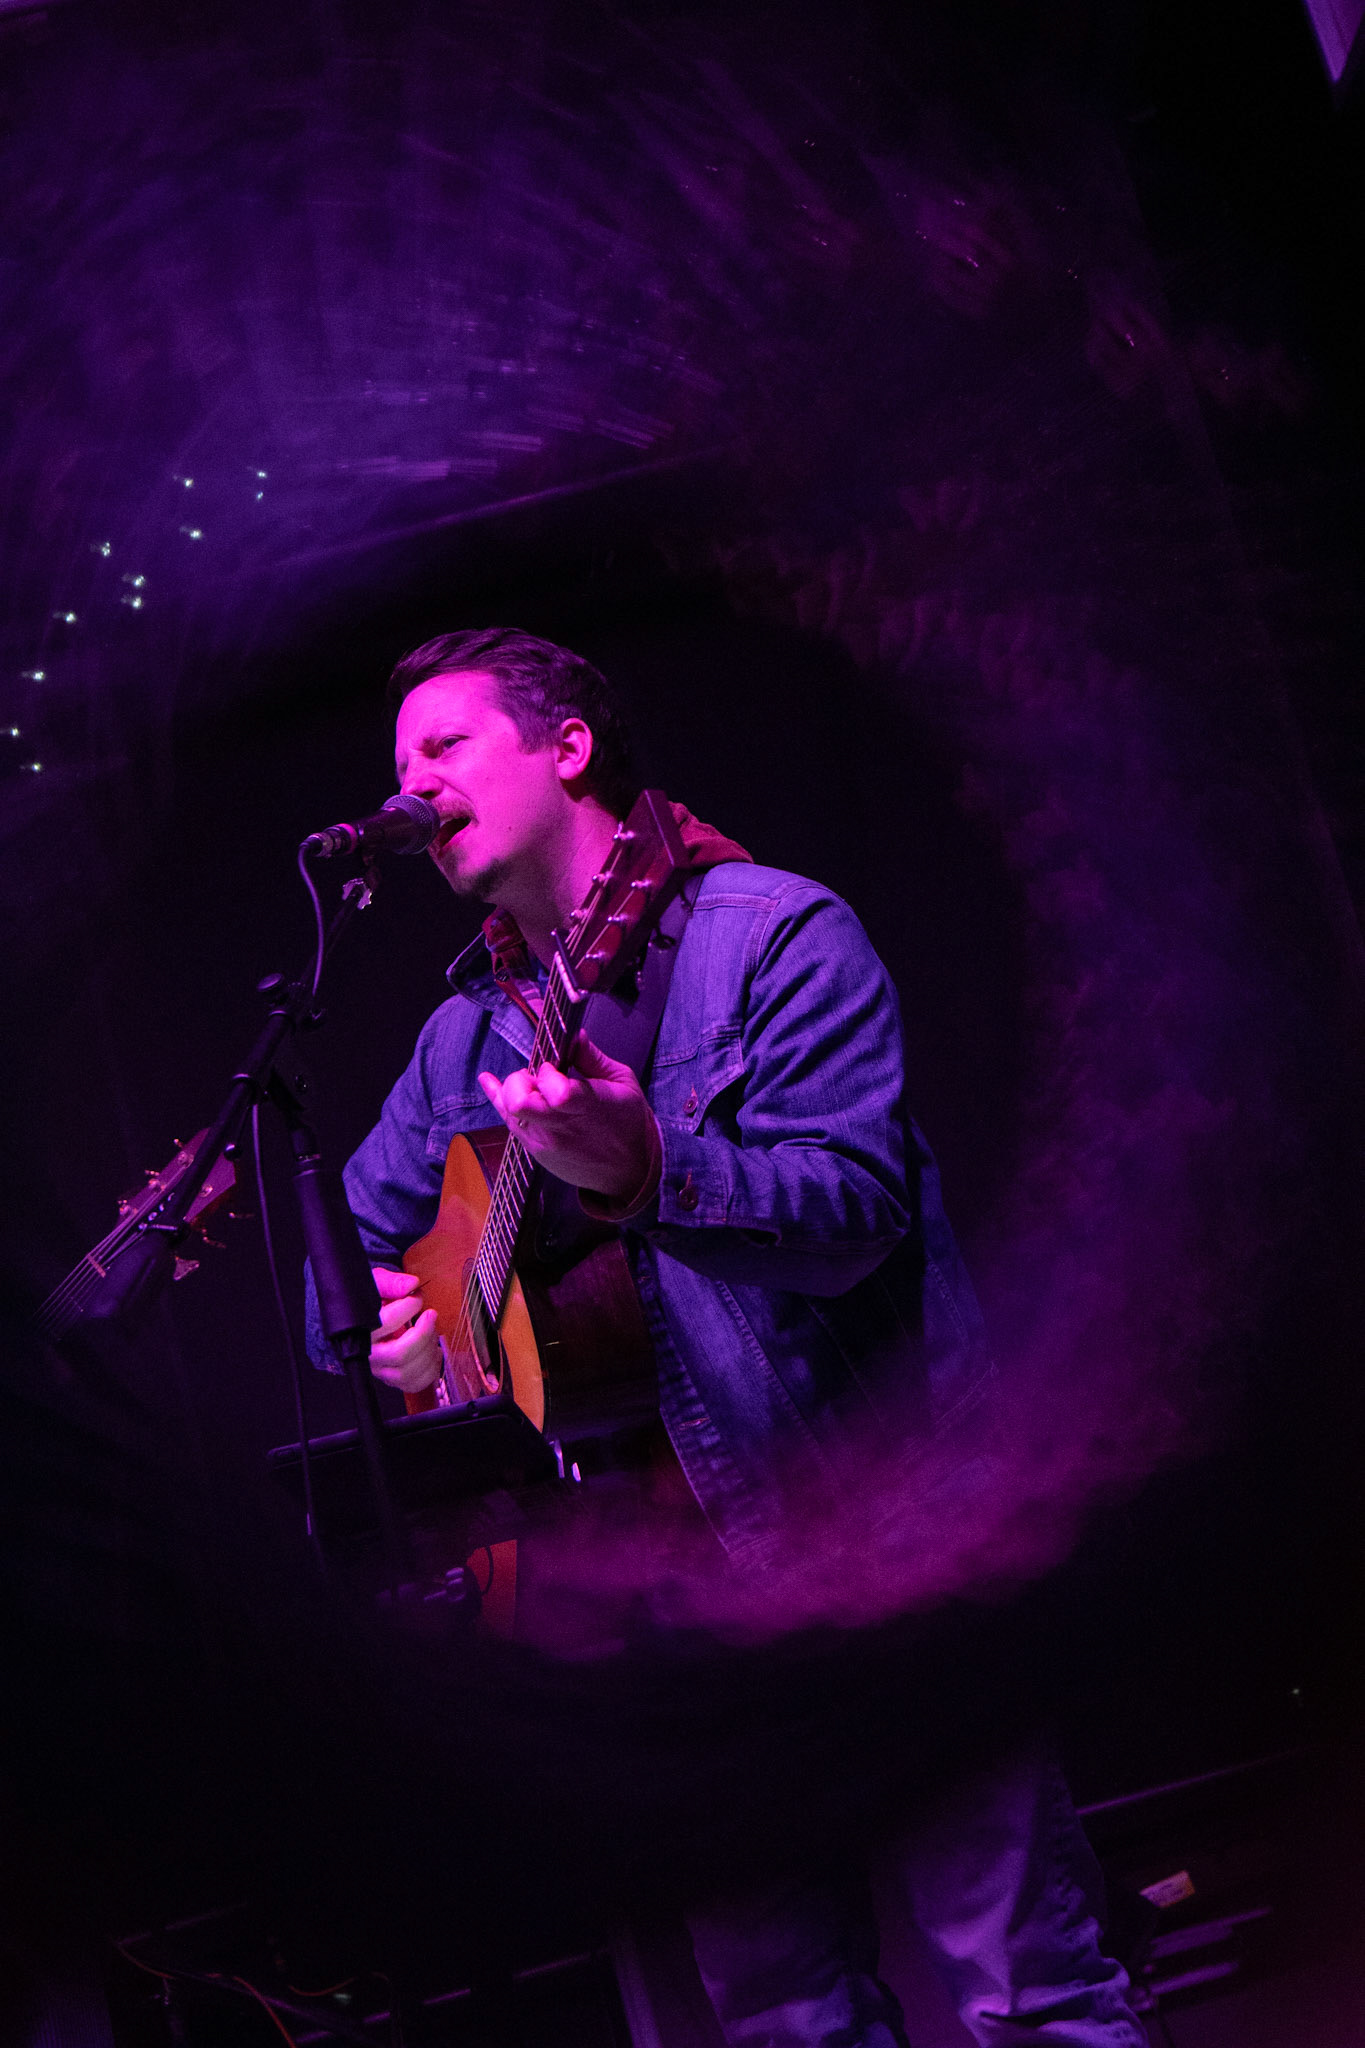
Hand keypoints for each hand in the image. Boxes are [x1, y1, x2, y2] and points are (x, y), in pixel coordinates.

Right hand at [369, 1265, 441, 1392]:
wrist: (364, 1317)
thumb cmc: (370, 1300)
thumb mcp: (376, 1284)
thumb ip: (392, 1283)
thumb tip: (412, 1285)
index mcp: (359, 1329)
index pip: (386, 1322)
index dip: (408, 1307)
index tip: (416, 1297)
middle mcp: (367, 1353)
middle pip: (399, 1354)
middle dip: (423, 1333)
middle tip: (430, 1315)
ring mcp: (380, 1369)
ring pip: (408, 1372)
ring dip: (428, 1350)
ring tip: (431, 1332)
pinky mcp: (392, 1378)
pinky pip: (414, 1384)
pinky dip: (430, 1369)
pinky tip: (431, 1351)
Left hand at [478, 1034, 659, 1200]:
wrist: (626, 1171)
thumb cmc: (627, 1121)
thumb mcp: (623, 1082)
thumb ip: (592, 1057)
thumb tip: (572, 1034)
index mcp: (588, 1108)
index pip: (555, 1092)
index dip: (549, 1073)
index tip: (557, 1068)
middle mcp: (561, 1128)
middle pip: (519, 1102)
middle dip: (521, 1080)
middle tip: (539, 1078)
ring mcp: (544, 1142)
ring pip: (508, 1110)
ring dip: (514, 1090)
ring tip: (535, 1087)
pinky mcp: (535, 1151)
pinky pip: (507, 1122)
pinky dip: (499, 1098)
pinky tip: (489, 1081)